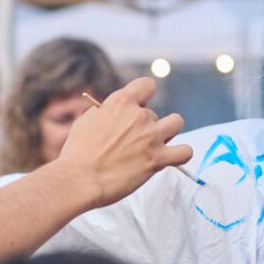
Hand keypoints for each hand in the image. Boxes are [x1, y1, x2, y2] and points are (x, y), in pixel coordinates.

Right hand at [54, 76, 190, 205]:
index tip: (138, 108)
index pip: (147, 85)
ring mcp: (151, 136)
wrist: (79, 179)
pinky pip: (185, 151)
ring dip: (167, 133)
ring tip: (155, 146)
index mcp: (121, 102)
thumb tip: (114, 112)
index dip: (145, 96)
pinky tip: (171, 158)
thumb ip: (107, 113)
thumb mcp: (87, 120)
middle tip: (132, 145)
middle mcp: (139, 115)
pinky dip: (181, 154)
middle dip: (147, 127)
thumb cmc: (77, 153)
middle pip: (155, 114)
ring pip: (176, 123)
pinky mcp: (157, 158)